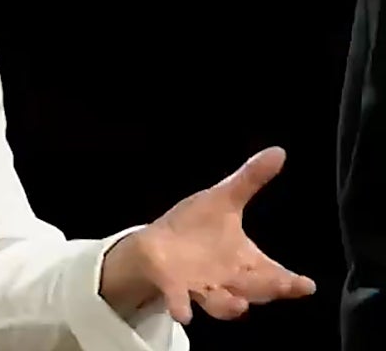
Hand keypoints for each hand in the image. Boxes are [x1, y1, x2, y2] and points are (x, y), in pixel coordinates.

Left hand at [101, 146, 315, 323]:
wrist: (157, 244)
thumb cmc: (197, 225)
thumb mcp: (224, 199)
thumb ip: (250, 180)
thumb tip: (279, 150)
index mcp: (245, 262)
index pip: (275, 274)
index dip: (291, 282)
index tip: (307, 284)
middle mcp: (229, 281)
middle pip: (254, 291)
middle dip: (266, 291)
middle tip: (281, 287)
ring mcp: (202, 287)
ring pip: (221, 303)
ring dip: (228, 305)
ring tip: (238, 305)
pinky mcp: (175, 288)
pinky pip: (180, 300)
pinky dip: (183, 306)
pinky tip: (185, 313)